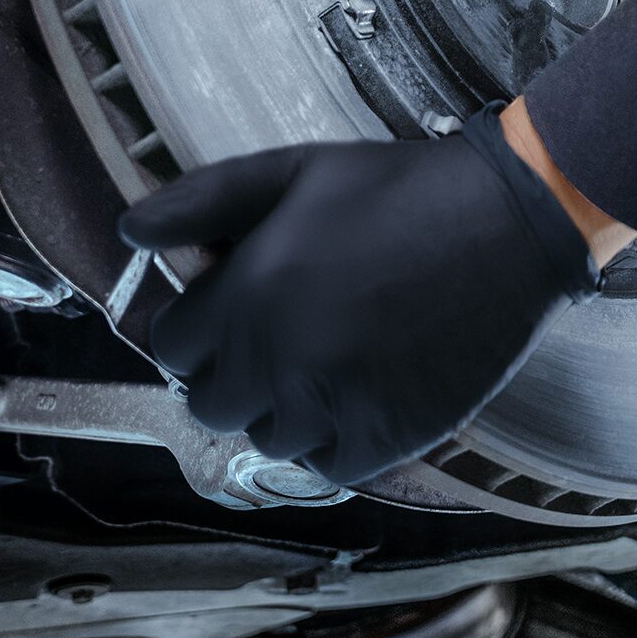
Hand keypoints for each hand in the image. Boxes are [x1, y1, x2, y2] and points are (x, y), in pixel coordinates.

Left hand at [118, 105, 597, 484]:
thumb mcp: (293, 170)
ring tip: (324, 355)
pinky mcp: (387, 437)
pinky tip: (359, 386)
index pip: (172, 344)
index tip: (231, 304)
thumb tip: (127, 231)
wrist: (508, 222)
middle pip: (208, 402)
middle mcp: (280, 359)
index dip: (197, 323)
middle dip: (230, 368)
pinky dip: (331, 437)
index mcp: (248, 294)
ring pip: (264, 438)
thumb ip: (202, 200)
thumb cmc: (396, 189)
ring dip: (281, 405)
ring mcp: (333, 405)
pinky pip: (324, 467)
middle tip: (278, 331)